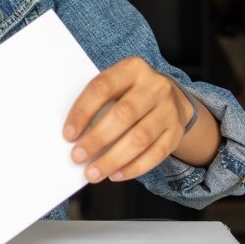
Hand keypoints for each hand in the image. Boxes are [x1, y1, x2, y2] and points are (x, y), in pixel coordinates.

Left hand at [62, 57, 191, 183]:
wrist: (171, 98)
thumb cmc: (131, 94)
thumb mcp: (117, 86)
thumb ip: (98, 104)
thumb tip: (75, 137)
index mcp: (132, 69)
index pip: (103, 87)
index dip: (83, 112)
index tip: (68, 134)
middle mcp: (154, 87)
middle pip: (124, 114)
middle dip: (97, 139)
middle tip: (78, 157)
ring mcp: (169, 109)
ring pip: (140, 138)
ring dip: (113, 159)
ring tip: (93, 173)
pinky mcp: (176, 132)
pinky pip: (156, 154)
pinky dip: (134, 168)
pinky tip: (116, 175)